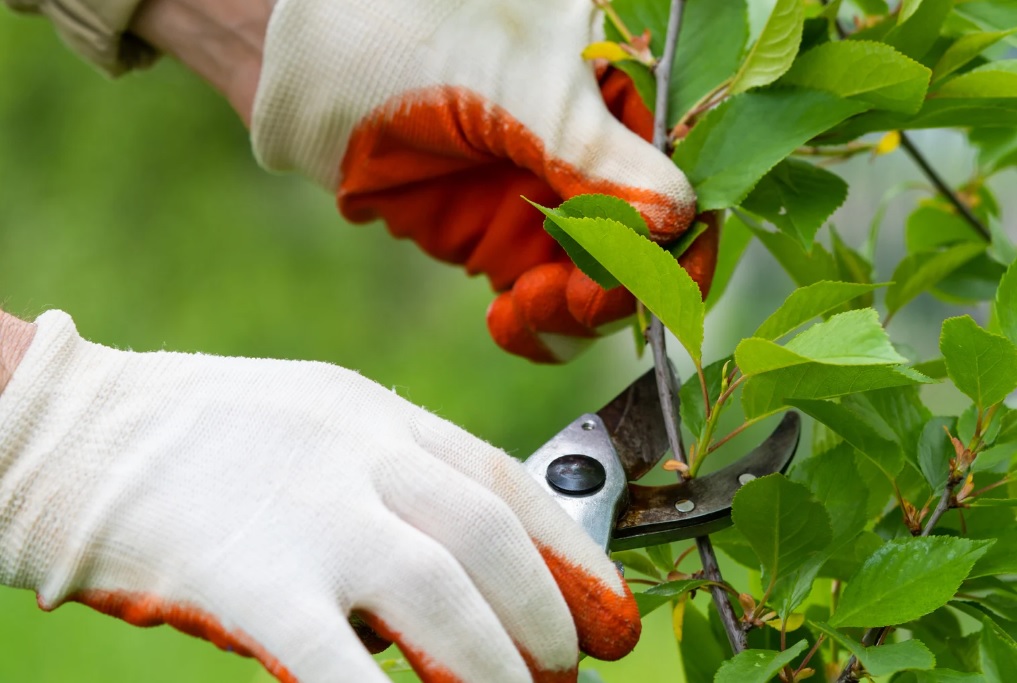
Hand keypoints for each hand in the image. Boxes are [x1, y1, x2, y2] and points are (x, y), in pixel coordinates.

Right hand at [0, 311, 638, 681]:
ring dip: (496, 665)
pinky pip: (338, 663)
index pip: (505, 481)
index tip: (608, 607)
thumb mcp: (319, 425)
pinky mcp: (250, 578)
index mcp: (378, 415)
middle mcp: (358, 454)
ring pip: (441, 597)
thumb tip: (463, 573)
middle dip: (545, 614)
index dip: (571, 551)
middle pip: (488, 540)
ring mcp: (308, 513)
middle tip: (569, 669)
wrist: (76, 434)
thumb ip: (393, 484)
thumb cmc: (204, 438)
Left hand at [252, 0, 717, 361]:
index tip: (664, 281)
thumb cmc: (411, 35)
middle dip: (623, 285)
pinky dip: (538, 327)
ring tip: (530, 306)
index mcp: (620, 91)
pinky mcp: (503, 241)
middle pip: (647, 246)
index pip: (683, 174)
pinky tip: (509, 320)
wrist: (307, 69)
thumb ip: (595, 155)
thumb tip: (676, 216)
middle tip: (581, 298)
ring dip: (579, 313)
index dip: (683, 235)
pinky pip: (543, 302)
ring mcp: (549, 201)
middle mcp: (595, 152)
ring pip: (599, 284)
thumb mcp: (518, 87)